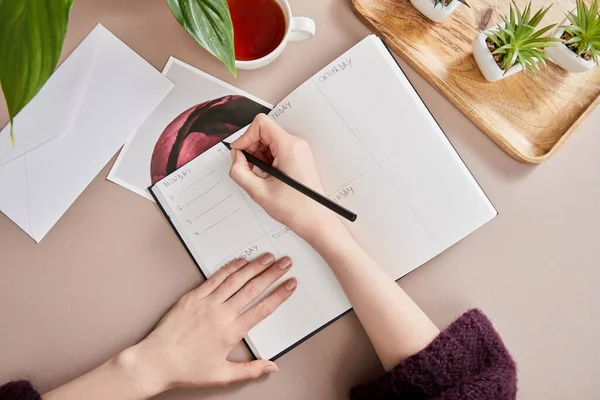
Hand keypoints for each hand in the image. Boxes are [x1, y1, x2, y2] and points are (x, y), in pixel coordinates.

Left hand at [123, 254, 295, 395]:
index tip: (291, 284)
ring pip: (235, 279)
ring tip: (268, 257)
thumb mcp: (222, 375)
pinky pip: (215, 278)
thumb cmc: (186, 369)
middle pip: (253, 288)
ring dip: (254, 266)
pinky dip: (229, 268)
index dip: (280, 294)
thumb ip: (251, 370)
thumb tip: (272, 367)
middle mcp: (220, 314)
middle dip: (272, 274)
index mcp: (230, 332)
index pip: (263, 308)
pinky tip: (240, 261)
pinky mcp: (192, 297)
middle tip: (285, 263)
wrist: (155, 361)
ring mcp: (206, 303)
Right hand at [229, 114, 343, 238]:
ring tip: (262, 177)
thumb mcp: (258, 191)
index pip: (260, 124)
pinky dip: (266, 161)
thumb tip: (235, 157)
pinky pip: (275, 150)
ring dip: (258, 157)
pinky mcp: (297, 157)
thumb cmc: (296, 209)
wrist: (315, 220)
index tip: (240, 153)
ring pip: (268, 142)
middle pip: (263, 132)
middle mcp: (295, 144)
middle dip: (251, 149)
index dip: (245, 137)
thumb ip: (239, 171)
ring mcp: (298, 150)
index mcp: (289, 147)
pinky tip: (268, 177)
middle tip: (250, 169)